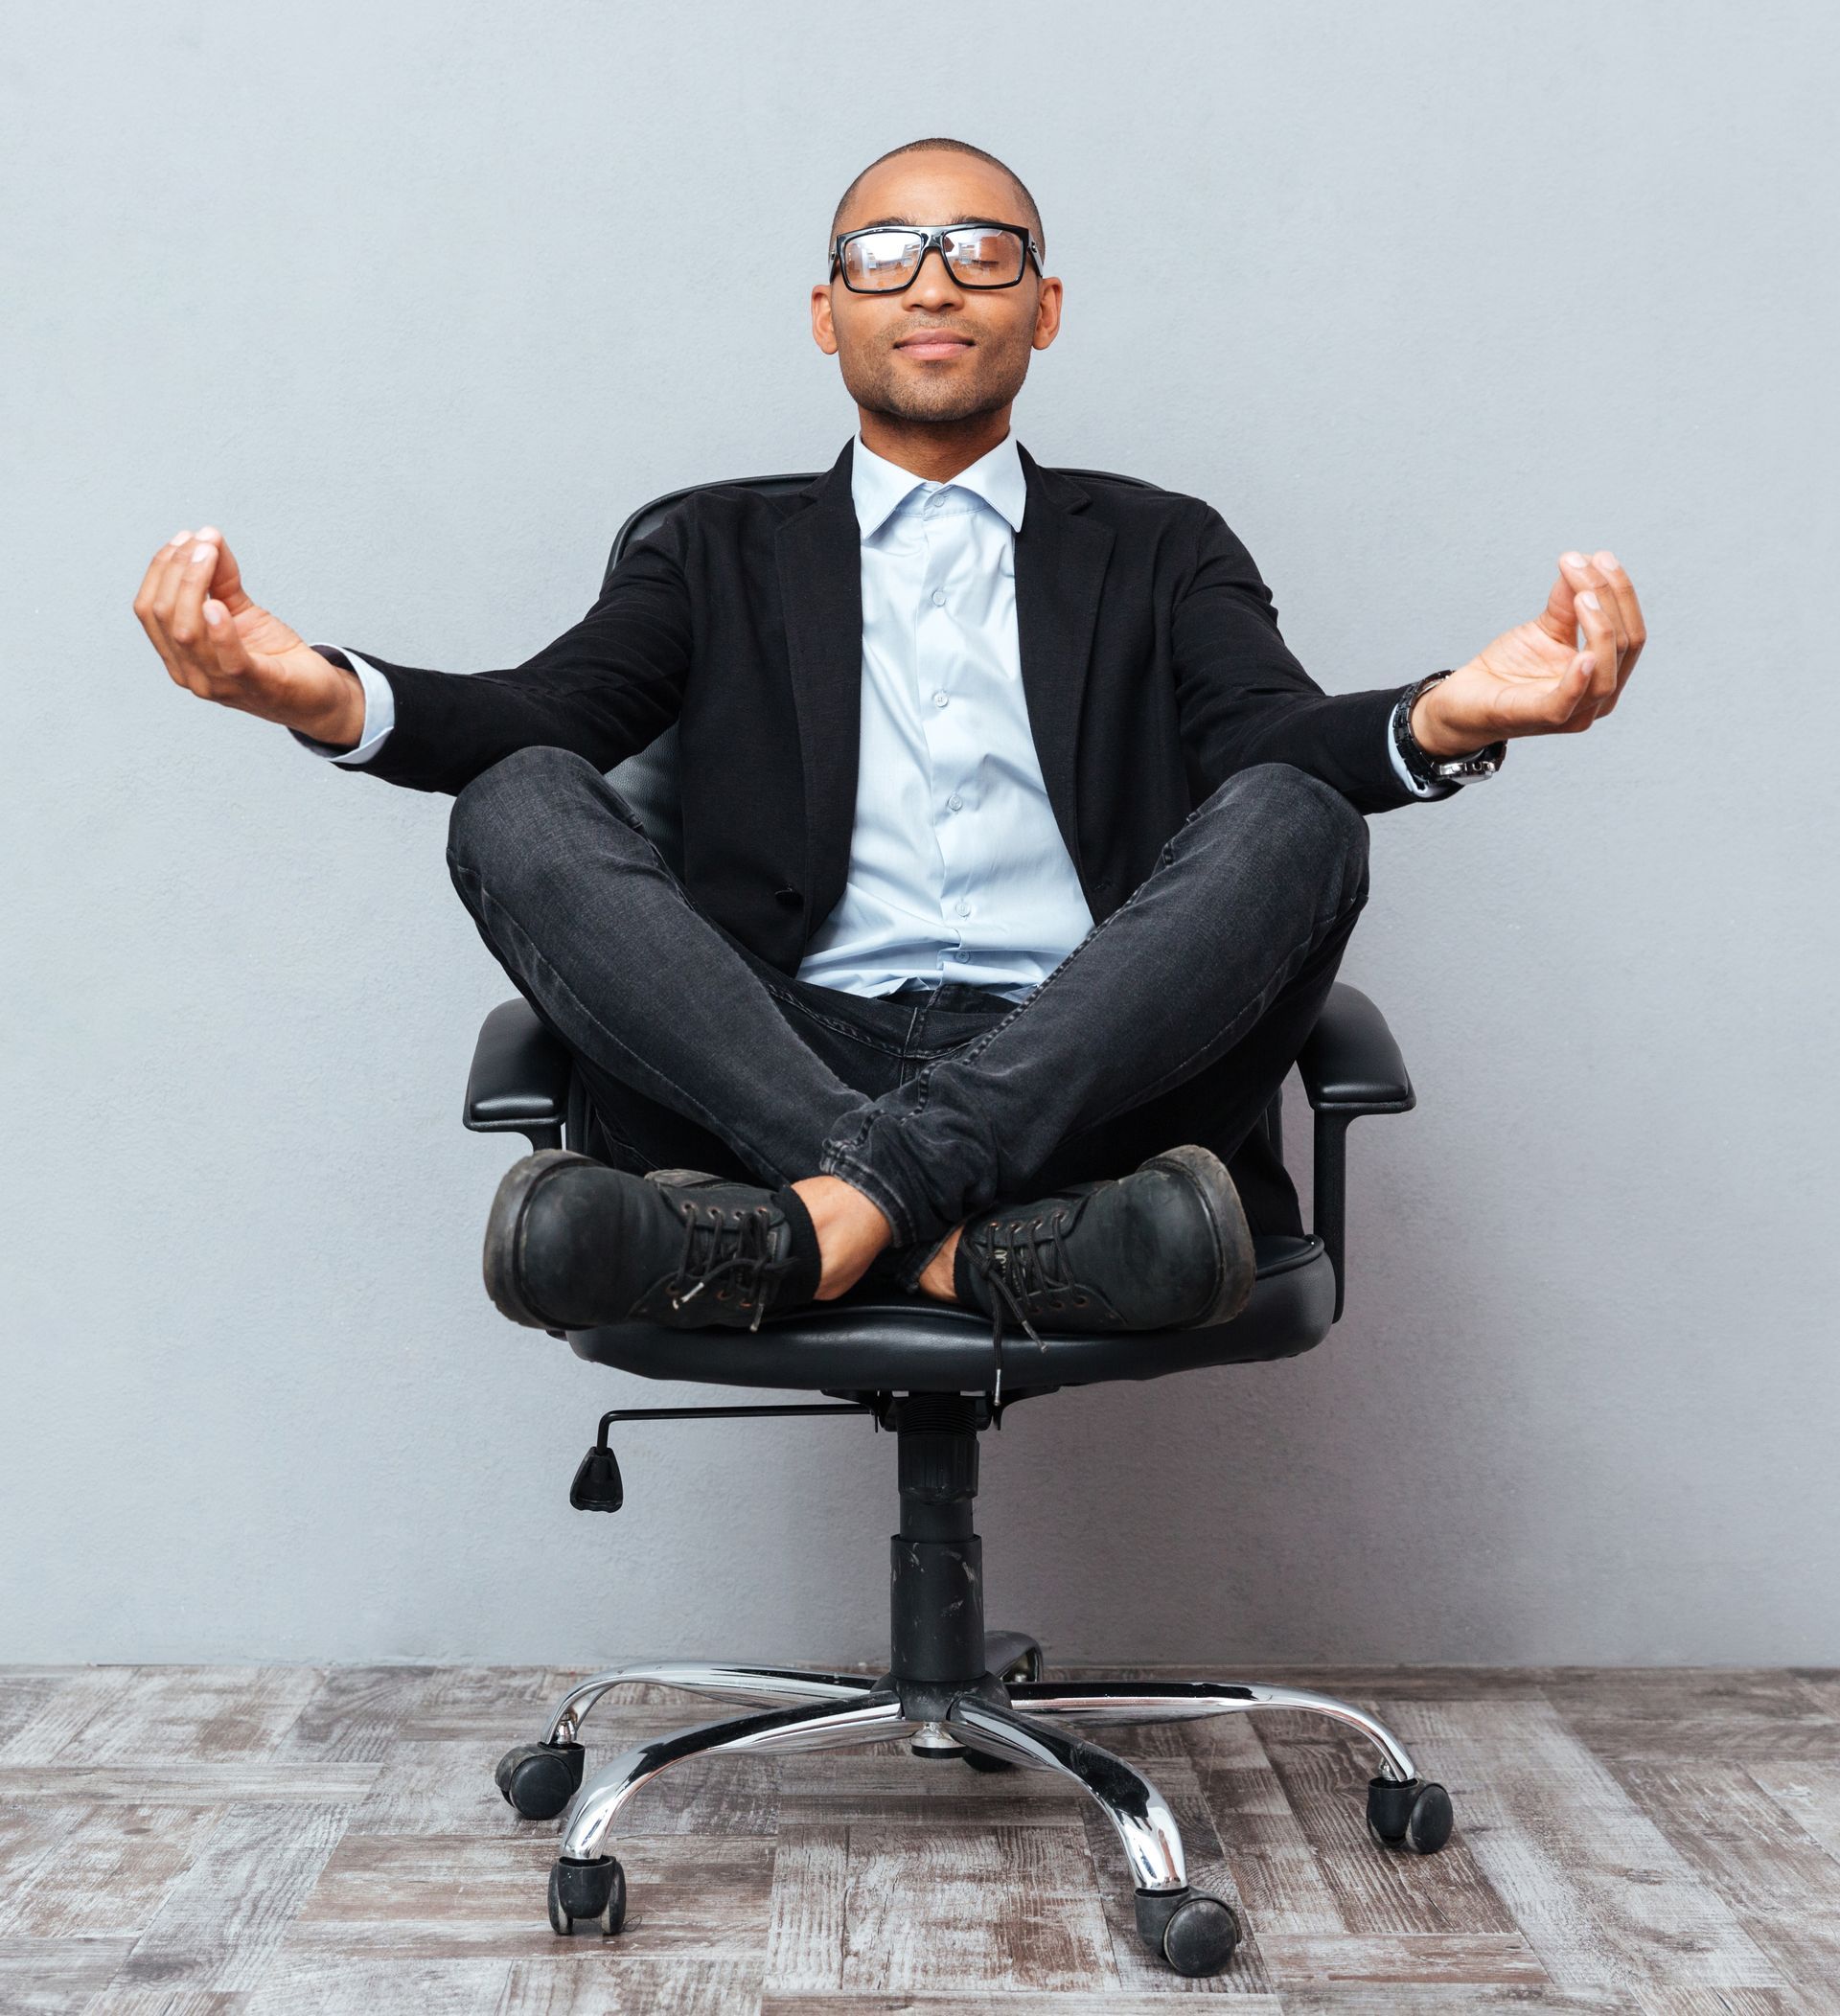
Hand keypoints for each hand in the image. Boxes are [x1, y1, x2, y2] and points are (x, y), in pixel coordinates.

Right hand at [133, 527, 365, 745]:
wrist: (316, 696)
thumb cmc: (273, 655)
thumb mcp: (241, 609)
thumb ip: (220, 578)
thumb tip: (208, 537)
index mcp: (178, 655)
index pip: (149, 608)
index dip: (161, 569)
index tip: (185, 538)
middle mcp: (190, 673)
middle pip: (163, 615)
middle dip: (178, 570)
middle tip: (203, 542)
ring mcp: (219, 686)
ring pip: (187, 633)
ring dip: (195, 585)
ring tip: (210, 554)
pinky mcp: (256, 687)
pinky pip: (229, 661)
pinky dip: (221, 631)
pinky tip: (218, 605)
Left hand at [1413, 549, 1647, 757]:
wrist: (1464, 701)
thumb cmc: (1509, 669)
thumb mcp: (1544, 628)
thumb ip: (1566, 600)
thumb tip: (1584, 560)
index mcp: (1604, 674)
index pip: (1632, 632)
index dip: (1621, 592)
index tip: (1601, 556)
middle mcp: (1599, 699)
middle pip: (1624, 646)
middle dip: (1609, 599)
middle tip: (1584, 565)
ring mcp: (1573, 714)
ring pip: (1606, 673)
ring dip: (1599, 628)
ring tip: (1581, 596)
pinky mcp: (1541, 719)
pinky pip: (1567, 703)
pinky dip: (1578, 680)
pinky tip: (1582, 654)